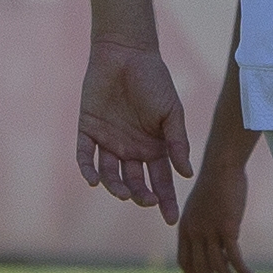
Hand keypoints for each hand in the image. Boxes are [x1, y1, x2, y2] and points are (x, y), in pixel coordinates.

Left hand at [76, 40, 191, 212]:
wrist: (126, 53)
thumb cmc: (154, 80)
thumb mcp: (171, 112)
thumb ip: (177, 142)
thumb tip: (186, 174)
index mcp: (154, 148)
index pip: (161, 181)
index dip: (166, 201)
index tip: (171, 219)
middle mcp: (131, 150)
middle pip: (136, 183)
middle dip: (141, 196)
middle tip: (145, 200)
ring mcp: (109, 141)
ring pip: (110, 175)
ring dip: (116, 187)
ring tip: (123, 192)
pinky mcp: (88, 130)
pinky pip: (86, 156)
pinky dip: (88, 169)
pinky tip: (93, 180)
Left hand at [175, 148, 252, 272]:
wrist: (222, 167)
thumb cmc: (215, 185)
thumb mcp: (202, 208)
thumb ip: (204, 227)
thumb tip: (217, 245)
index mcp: (185, 228)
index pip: (185, 262)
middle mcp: (194, 232)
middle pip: (201, 269)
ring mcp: (210, 231)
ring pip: (218, 267)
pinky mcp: (227, 228)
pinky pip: (234, 257)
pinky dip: (241, 270)